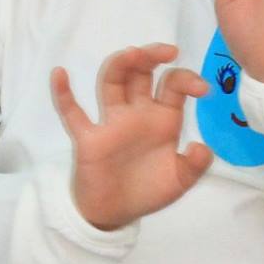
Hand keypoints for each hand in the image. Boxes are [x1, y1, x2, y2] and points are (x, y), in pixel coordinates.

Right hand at [51, 44, 212, 230]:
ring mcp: (111, 123)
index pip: (173, 86)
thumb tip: (201, 147)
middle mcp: (137, 114)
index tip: (203, 89)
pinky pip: (72, 114)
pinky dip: (63, 94)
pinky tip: (60, 74)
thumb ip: (196, 165)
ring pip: (112, 83)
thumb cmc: (148, 190)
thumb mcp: (181, 180)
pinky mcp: (89, 138)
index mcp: (163, 118)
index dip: (188, 80)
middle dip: (152, 57)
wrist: (117, 213)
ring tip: (132, 53)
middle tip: (168, 50)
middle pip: (141, 74)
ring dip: (120, 66)